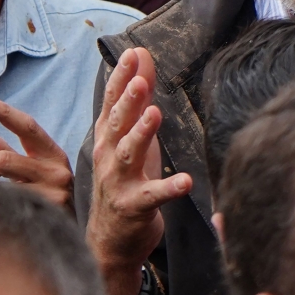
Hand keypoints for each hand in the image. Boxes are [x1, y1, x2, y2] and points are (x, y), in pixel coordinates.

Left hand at [0, 97, 74, 215]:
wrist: (68, 238)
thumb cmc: (41, 196)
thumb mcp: (24, 170)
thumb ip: (1, 149)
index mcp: (53, 155)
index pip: (28, 127)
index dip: (5, 113)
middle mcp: (58, 171)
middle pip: (6, 159)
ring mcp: (55, 195)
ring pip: (4, 186)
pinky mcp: (48, 216)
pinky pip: (9, 207)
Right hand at [87, 48, 191, 294]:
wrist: (109, 240)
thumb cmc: (122, 180)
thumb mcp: (130, 136)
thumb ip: (137, 96)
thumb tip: (141, 54)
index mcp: (108, 137)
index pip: (112, 102)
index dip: (121, 78)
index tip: (132, 54)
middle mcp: (108, 156)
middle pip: (118, 124)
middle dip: (128, 101)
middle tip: (141, 81)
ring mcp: (118, 182)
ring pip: (128, 154)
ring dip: (141, 134)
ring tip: (155, 115)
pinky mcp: (134, 207)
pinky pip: (153, 195)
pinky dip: (169, 188)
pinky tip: (185, 181)